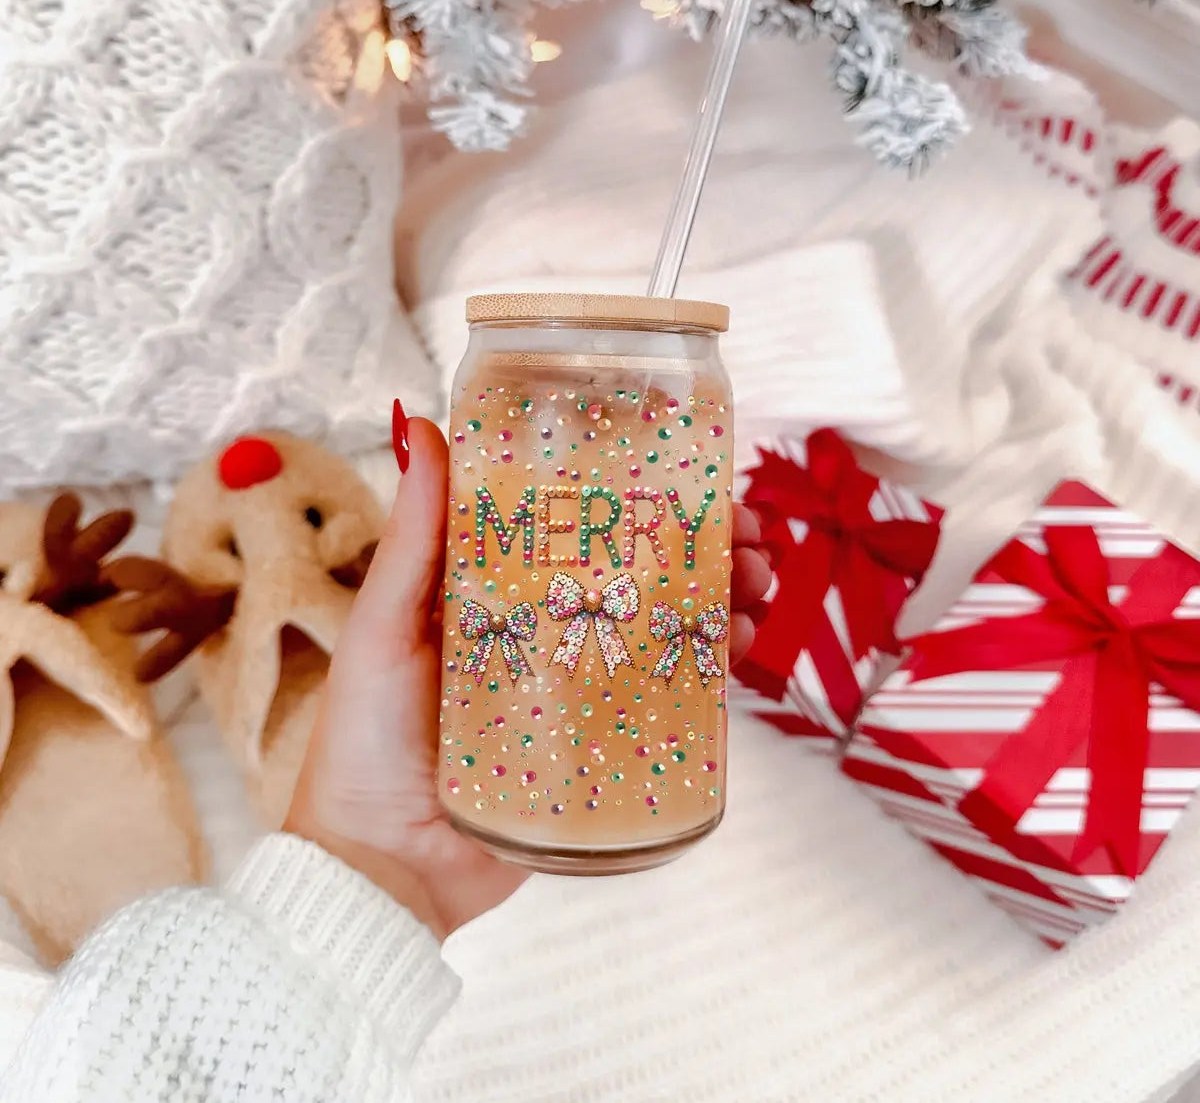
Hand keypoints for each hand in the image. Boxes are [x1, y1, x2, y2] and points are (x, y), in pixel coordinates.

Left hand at [286, 418, 771, 939]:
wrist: (382, 869)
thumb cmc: (363, 741)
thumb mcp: (386, 626)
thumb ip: (414, 538)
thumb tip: (420, 425)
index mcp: (498, 594)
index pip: (578, 528)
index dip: (634, 496)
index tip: (684, 469)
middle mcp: (548, 634)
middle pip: (637, 573)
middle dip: (701, 543)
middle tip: (748, 526)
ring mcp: (581, 691)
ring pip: (666, 629)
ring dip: (721, 596)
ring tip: (758, 577)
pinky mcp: (602, 748)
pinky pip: (667, 702)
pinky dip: (711, 670)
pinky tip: (740, 645)